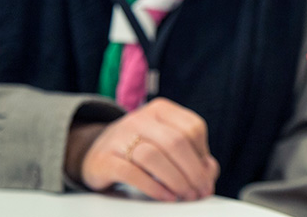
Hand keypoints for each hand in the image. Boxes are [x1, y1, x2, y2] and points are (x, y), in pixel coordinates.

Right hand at [65, 97, 219, 200]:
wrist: (96, 153)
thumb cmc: (140, 149)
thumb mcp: (166, 144)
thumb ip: (192, 154)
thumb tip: (210, 171)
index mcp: (160, 109)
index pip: (193, 127)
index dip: (203, 154)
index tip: (207, 175)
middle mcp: (139, 118)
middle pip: (176, 142)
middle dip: (194, 171)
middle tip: (200, 191)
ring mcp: (120, 137)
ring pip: (154, 156)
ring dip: (176, 180)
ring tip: (185, 195)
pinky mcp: (104, 158)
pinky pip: (132, 173)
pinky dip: (154, 187)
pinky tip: (167, 196)